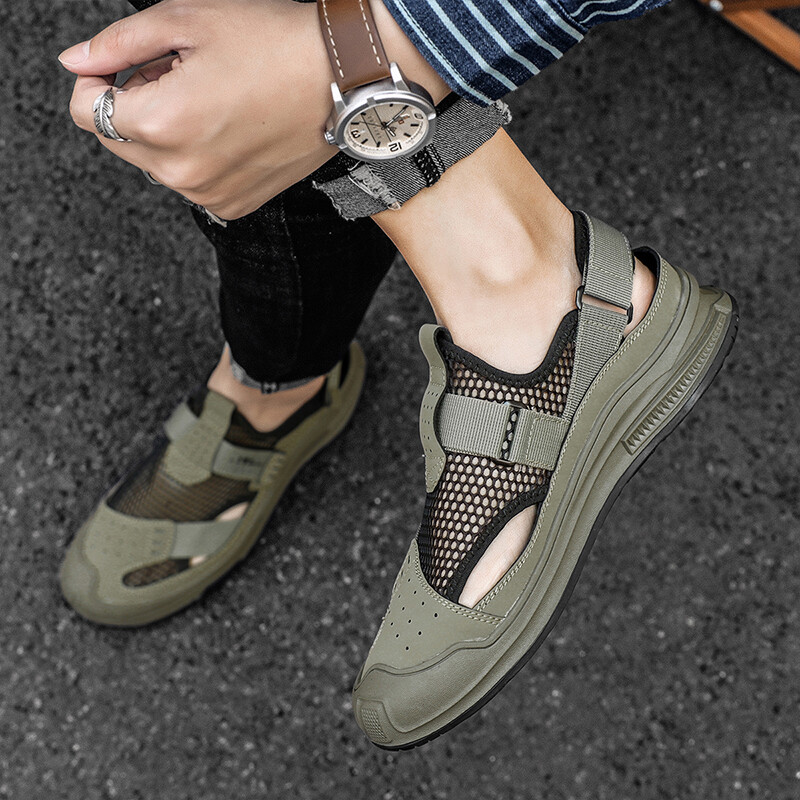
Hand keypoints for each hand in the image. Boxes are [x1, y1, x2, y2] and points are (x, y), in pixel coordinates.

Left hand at [59, 0, 449, 219]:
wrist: (343, 79)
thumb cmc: (276, 44)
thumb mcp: (187, 21)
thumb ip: (119, 43)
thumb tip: (76, 61)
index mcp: (163, 123)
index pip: (85, 112)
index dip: (96, 81)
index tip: (123, 66)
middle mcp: (182, 172)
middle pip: (117, 141)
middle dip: (133, 107)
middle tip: (177, 76)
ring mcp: (210, 195)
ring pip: (154, 164)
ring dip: (165, 132)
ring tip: (210, 101)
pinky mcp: (234, 205)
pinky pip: (191, 182)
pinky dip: (196, 157)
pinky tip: (228, 128)